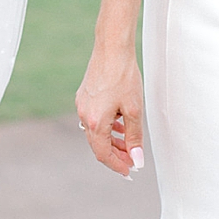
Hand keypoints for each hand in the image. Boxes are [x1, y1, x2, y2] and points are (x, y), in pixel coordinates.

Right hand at [75, 45, 144, 178]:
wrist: (112, 48)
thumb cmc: (124, 76)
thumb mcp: (134, 110)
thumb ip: (134, 138)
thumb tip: (136, 160)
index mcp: (95, 122)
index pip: (103, 154)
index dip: (117, 165)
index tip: (129, 171)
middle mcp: (84, 115)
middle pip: (98, 144)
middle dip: (116, 154)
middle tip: (132, 160)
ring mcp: (82, 105)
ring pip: (96, 132)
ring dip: (112, 140)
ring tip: (128, 143)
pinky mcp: (84, 96)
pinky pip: (95, 119)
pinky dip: (107, 126)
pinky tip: (120, 123)